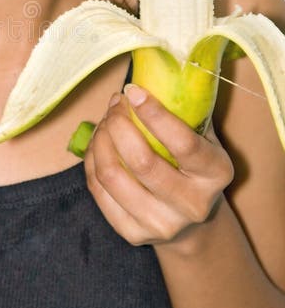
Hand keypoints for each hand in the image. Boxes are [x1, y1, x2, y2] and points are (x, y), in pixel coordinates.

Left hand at [83, 84, 233, 246]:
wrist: (191, 222)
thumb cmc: (193, 166)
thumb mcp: (203, 138)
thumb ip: (185, 112)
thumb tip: (152, 73)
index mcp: (216, 175)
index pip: (182, 143)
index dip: (153, 113)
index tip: (133, 90)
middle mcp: (192, 205)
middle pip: (141, 161)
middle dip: (119, 124)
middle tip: (116, 104)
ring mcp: (160, 225)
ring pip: (112, 176)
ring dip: (100, 140)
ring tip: (105, 122)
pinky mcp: (131, 234)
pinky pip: (98, 189)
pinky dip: (91, 160)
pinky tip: (98, 144)